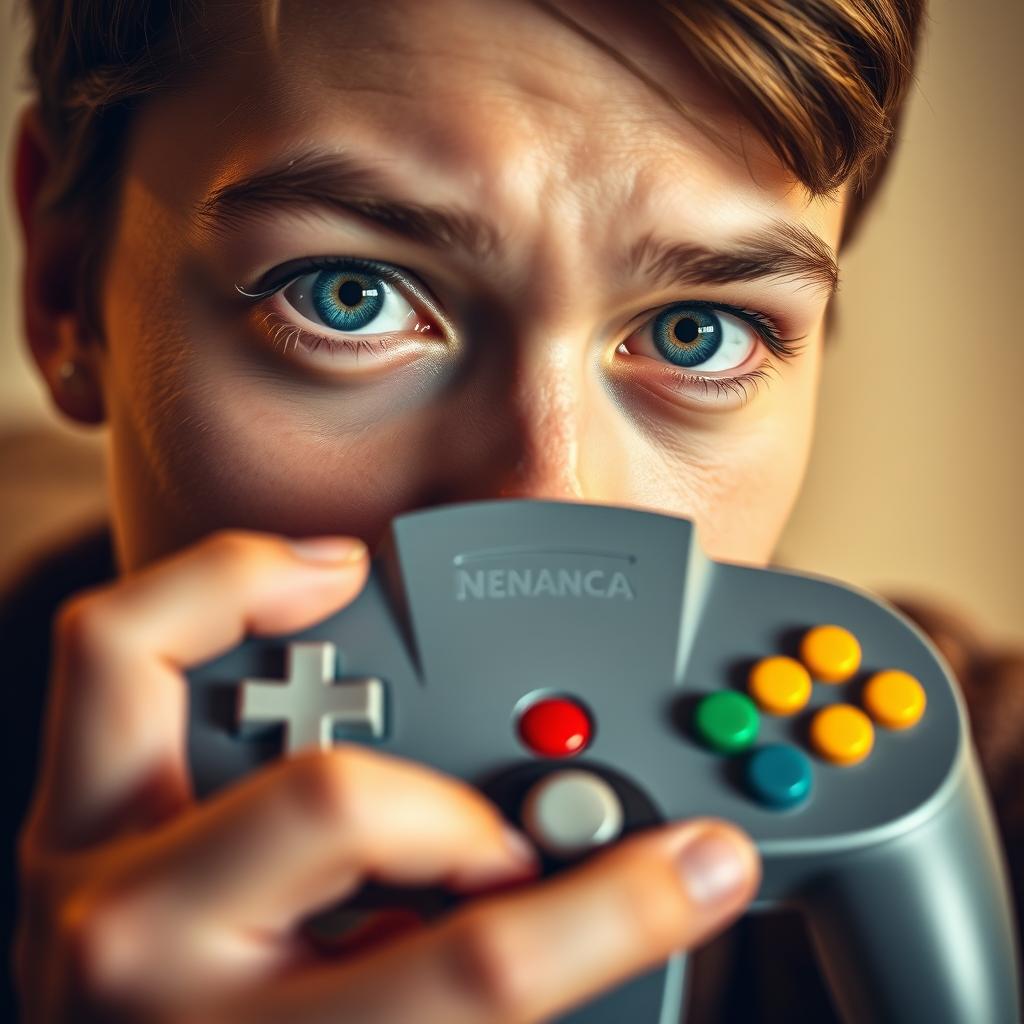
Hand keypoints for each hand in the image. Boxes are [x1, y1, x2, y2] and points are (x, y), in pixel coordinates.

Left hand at [16, 529, 759, 1022]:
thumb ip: (490, 970)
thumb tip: (629, 894)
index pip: (476, 972)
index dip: (613, 911)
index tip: (695, 863)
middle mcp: (149, 952)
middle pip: (332, 811)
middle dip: (458, 809)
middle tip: (512, 814)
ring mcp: (85, 868)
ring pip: (151, 668)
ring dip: (265, 607)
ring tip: (353, 587)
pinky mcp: (66, 815)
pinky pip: (112, 651)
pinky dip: (205, 591)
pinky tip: (291, 590)